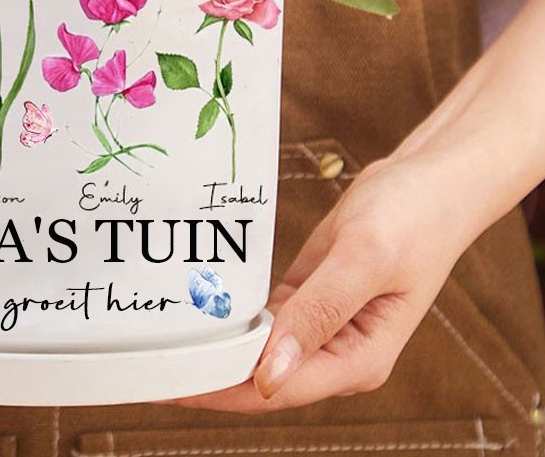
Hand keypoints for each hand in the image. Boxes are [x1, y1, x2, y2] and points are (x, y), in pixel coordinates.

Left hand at [164, 149, 477, 411]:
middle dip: (207, 376)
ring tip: (160, 341)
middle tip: (147, 365)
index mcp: (359, 359)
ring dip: (214, 348)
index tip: (169, 386)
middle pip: (260, 378)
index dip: (220, 391)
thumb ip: (320, 314)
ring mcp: (321, 326)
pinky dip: (233, 317)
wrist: (427, 181)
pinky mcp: (309, 297)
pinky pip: (263, 318)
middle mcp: (337, 352)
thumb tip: (271, 373)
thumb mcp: (364, 259)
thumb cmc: (412, 217)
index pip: (277, 389)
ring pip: (257, 351)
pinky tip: (198, 310)